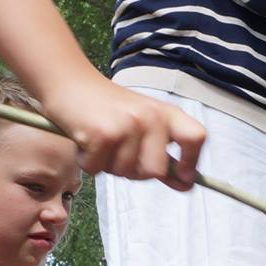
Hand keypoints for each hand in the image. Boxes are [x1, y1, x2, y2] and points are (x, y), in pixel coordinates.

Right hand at [34, 71, 206, 190]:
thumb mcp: (143, 123)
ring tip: (100, 142)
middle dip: (134, 171)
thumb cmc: (107, 107)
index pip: (196, 138)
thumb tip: (186, 185)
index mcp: (167, 113)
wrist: (68, 80)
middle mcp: (151, 117)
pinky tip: (85, 141)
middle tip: (118, 154)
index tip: (182, 177)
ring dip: (108, 165)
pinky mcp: (102, 134)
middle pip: (156, 170)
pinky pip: (99, 168)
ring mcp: (128, 125)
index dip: (191, 162)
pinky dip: (88, 162)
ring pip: (126, 172)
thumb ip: (163, 154)